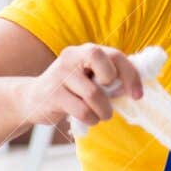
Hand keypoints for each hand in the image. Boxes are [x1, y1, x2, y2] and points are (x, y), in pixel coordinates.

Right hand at [20, 43, 144, 131]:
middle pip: (103, 65)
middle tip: (109, 97)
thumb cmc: (71, 90)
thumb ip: (111, 80)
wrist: (32, 99)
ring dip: (104, 111)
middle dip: (113, 85)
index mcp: (85, 51)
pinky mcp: (52, 94)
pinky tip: (88, 119)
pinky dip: (91, 119)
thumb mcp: (90, 79)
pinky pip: (82, 110)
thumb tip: (134, 90)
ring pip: (94, 95)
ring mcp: (60, 75)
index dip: (131, 76)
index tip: (138, 96)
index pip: (115, 56)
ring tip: (100, 115)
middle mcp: (71, 57)